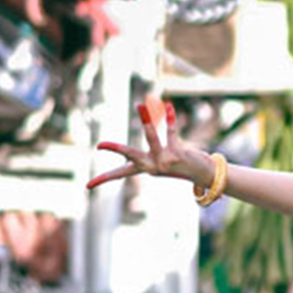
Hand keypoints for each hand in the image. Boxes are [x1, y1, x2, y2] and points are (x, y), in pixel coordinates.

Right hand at [87, 100, 215, 190]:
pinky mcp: (178, 153)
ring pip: (152, 138)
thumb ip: (153, 145)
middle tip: (100, 145)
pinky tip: (167, 105)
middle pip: (130, 154)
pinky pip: (171, 131)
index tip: (88, 186)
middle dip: (116, 149)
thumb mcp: (163, 158)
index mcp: (146, 168)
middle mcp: (152, 166)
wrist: (204, 174)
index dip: (103, 179)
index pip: (120, 174)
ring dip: (147, 120)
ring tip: (140, 105)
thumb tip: (148, 125)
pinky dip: (169, 118)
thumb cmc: (181, 165)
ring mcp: (165, 160)